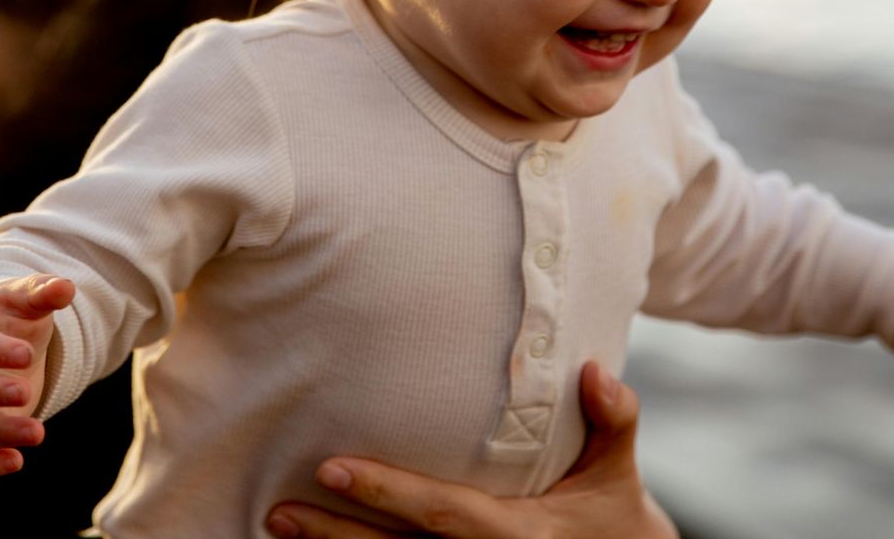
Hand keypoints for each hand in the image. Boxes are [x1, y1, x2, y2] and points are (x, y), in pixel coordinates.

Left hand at [265, 361, 677, 538]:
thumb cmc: (613, 513)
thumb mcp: (618, 470)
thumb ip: (613, 419)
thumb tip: (594, 371)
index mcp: (517, 535)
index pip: (441, 513)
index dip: (385, 492)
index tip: (332, 468)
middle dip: (335, 534)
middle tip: (279, 508)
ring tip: (276, 522)